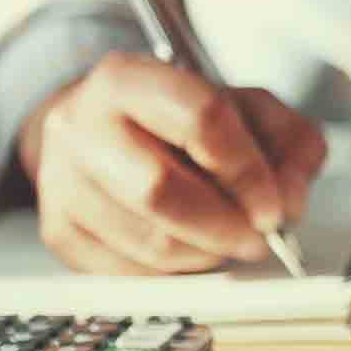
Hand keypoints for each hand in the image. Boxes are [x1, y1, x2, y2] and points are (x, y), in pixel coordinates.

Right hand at [19, 51, 326, 274]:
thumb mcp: (251, 110)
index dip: (247, 171)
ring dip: (208, 253)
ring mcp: (62, 179)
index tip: (275, 207)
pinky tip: (196, 249)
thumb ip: (291, 142)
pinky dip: (178, 272)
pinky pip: (130, 272)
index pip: (199, 119)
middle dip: (225, 225)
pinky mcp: (59, 229)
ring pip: (148, 241)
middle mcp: (82, 124)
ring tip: (231, 240)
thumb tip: (291, 197)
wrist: (107, 129)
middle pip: (160, 189)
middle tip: (259, 238)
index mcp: (130, 78)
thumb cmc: (183, 120)